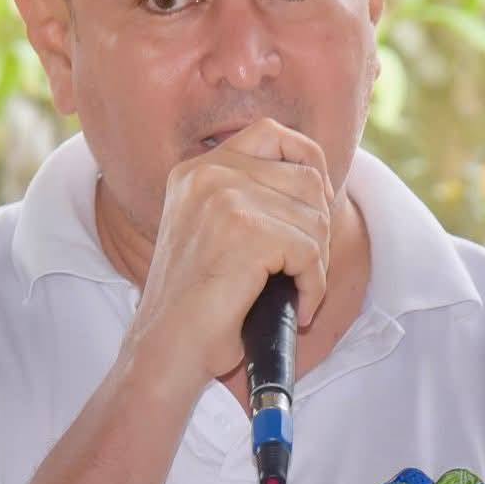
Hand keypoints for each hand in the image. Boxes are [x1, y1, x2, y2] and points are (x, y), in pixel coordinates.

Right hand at [122, 118, 334, 392]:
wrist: (165, 351)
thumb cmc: (194, 306)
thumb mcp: (213, 232)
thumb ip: (249, 198)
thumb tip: (319, 183)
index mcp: (196, 170)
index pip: (272, 133)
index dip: (308, 163)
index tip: (316, 205)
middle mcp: (208, 174)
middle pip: (306, 178)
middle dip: (318, 227)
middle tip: (304, 268)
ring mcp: (226, 199)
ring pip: (315, 218)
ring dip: (317, 263)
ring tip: (295, 292)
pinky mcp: (248, 232)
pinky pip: (312, 252)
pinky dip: (315, 287)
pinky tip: (298, 310)